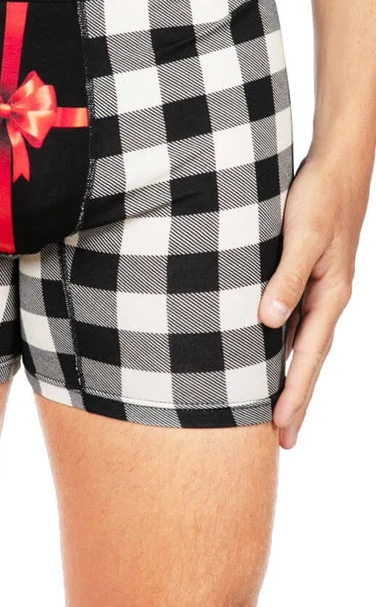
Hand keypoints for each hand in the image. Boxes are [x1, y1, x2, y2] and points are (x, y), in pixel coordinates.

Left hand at [259, 147, 372, 448]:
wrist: (339, 164)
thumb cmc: (319, 195)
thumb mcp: (302, 234)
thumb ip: (286, 277)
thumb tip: (268, 322)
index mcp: (331, 295)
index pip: (309, 356)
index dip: (295, 392)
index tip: (282, 427)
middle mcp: (329, 299)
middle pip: (311, 361)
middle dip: (298, 401)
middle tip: (283, 442)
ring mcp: (321, 291)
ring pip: (304, 346)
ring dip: (293, 379)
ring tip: (277, 414)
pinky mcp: (311, 279)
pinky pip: (298, 325)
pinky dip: (287, 350)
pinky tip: (270, 361)